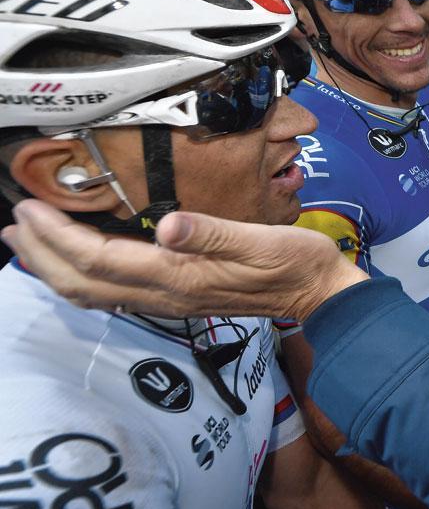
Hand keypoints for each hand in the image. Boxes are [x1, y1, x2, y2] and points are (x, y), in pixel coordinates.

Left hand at [1, 199, 364, 319]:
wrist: (319, 293)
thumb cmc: (295, 261)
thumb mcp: (263, 239)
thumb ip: (214, 232)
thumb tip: (170, 226)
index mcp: (181, 275)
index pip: (101, 259)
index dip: (60, 237)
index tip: (31, 208)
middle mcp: (167, 293)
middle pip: (85, 282)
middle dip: (43, 254)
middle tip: (16, 222)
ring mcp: (170, 300)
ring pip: (93, 293)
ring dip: (54, 269)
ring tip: (28, 243)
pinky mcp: (177, 297)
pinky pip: (112, 294)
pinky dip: (81, 278)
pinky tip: (76, 263)